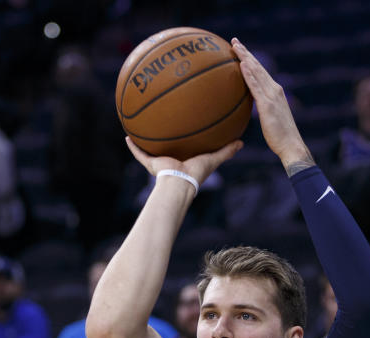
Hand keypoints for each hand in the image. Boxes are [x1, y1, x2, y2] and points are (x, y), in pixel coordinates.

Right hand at [125, 137, 242, 187]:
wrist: (180, 182)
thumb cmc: (196, 173)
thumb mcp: (213, 159)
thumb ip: (227, 151)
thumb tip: (242, 142)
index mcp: (185, 160)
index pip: (186, 149)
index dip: (186, 141)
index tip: (187, 130)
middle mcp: (171, 160)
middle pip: (167, 148)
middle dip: (165, 139)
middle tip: (164, 123)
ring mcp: (159, 162)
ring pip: (150, 149)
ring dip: (146, 140)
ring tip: (141, 126)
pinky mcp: (150, 163)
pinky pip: (139, 153)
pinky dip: (133, 146)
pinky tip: (127, 135)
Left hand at [231, 38, 310, 169]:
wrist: (291, 145)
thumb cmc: (280, 136)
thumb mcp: (270, 118)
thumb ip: (262, 108)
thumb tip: (252, 106)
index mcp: (275, 92)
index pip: (260, 72)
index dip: (250, 59)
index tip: (240, 50)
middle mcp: (274, 90)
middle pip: (258, 67)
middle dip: (246, 53)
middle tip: (234, 41)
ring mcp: (272, 96)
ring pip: (257, 73)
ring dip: (245, 58)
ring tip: (235, 47)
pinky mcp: (268, 105)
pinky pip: (256, 87)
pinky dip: (249, 75)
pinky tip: (242, 65)